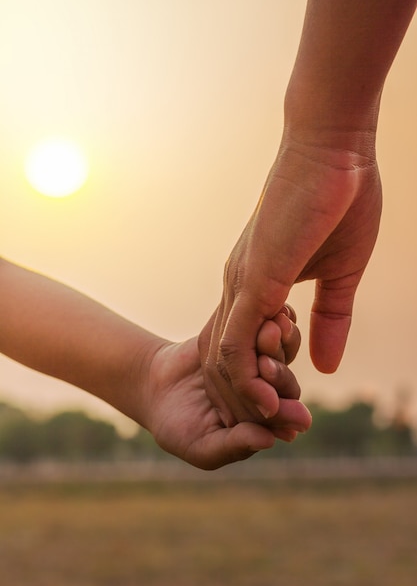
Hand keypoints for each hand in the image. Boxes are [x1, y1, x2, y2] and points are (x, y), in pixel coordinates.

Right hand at [138, 333, 310, 469]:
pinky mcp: (241, 335)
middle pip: (283, 382)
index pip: (281, 416)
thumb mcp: (201, 446)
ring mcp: (254, 360)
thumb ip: (234, 445)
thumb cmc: (177, 426)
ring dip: (275, 343)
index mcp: (263, 420)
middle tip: (268, 366)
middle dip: (280, 376)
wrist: (152, 385)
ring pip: (275, 352)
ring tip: (270, 331)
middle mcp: (265, 389)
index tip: (281, 405)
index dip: (283, 410)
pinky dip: (261, 321)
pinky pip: (255, 328)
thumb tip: (268, 441)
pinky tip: (264, 314)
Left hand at [200, 137, 381, 421]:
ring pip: (227, 360)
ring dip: (248, 400)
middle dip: (250, 402)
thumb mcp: (341, 274)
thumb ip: (332, 318)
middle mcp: (240, 289)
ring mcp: (241, 285)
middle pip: (228, 362)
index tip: (288, 410)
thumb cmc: (339, 203)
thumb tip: (327, 363)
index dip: (263, 383)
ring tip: (275, 429)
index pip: (248, 348)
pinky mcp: (252, 280)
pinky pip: (236, 343)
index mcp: (259, 286)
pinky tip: (264, 403)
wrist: (332, 152)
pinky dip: (246, 378)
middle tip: (279, 433)